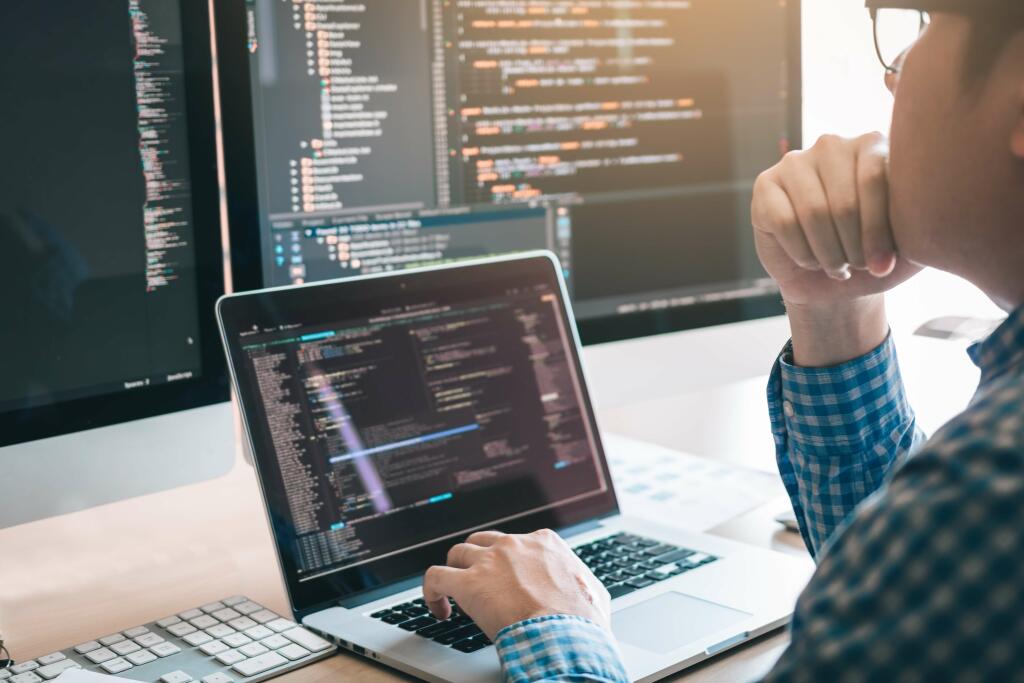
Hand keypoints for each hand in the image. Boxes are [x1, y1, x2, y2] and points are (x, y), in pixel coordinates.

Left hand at [422, 529, 610, 639]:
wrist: (565, 634)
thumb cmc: (582, 620)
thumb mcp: (592, 591)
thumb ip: (582, 583)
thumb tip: (586, 592)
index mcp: (543, 542)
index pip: (516, 542)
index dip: (507, 563)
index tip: (506, 581)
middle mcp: (514, 545)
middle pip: (482, 541)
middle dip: (477, 560)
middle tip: (477, 583)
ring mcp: (489, 561)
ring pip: (457, 553)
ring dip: (454, 571)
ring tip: (454, 595)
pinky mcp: (468, 583)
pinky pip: (435, 576)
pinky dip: (431, 590)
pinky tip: (438, 607)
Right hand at [751, 132, 920, 307]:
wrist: (831, 279)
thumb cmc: (875, 256)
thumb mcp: (911, 243)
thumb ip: (927, 223)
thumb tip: (935, 218)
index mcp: (875, 145)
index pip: (877, 179)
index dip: (878, 231)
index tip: (882, 266)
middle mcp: (834, 145)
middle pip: (844, 200)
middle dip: (853, 246)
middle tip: (858, 267)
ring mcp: (795, 161)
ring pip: (813, 213)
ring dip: (828, 253)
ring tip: (838, 267)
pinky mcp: (765, 185)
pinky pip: (784, 222)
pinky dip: (801, 253)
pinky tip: (810, 260)